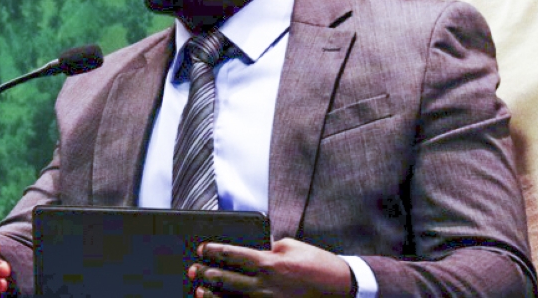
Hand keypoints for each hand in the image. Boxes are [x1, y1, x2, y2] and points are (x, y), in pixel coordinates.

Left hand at [188, 238, 352, 296]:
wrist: (343, 289)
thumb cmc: (318, 265)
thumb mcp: (291, 246)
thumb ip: (267, 248)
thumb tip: (251, 252)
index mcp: (267, 262)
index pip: (230, 254)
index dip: (212, 251)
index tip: (201, 250)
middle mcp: (264, 284)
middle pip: (225, 279)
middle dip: (206, 274)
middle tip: (193, 271)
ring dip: (212, 296)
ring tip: (200, 291)